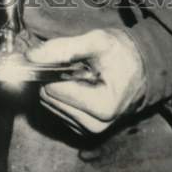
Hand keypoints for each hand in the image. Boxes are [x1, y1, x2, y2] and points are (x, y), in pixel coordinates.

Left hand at [27, 28, 145, 135]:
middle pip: (48, 98)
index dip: (49, 67)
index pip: (52, 89)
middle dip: (52, 76)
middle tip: (70, 61)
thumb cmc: (122, 53)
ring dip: (56, 84)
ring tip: (77, 71)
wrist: (141, 68)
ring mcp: (88, 130)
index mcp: (102, 106)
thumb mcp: (96, 41)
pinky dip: (61, 93)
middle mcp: (95, 125)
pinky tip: (77, 82)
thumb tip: (30, 56)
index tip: (58, 54)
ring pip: (49, 104)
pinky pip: (57, 110)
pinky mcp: (83, 130)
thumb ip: (62, 48)